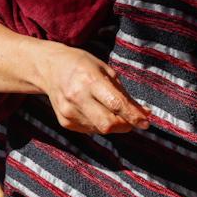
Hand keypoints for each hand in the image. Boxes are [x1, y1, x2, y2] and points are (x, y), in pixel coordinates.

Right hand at [32, 43, 149, 134]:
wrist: (50, 69)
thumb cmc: (83, 66)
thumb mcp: (106, 71)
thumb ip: (123, 94)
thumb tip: (144, 113)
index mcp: (90, 80)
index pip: (116, 104)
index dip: (133, 115)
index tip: (146, 122)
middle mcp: (77, 98)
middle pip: (107, 124)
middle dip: (125, 125)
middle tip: (134, 120)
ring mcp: (68, 112)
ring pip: (100, 129)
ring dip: (115, 125)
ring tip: (116, 112)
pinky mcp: (64, 122)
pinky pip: (90, 130)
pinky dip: (101, 124)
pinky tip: (99, 112)